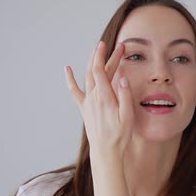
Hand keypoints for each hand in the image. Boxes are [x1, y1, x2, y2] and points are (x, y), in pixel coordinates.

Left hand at [64, 41, 134, 159]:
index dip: (108, 56)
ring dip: (91, 62)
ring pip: (87, 77)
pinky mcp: (84, 108)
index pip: (103, 70)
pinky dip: (70, 79)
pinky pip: (75, 91)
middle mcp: (93, 97)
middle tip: (109, 45)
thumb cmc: (120, 135)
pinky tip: (67, 69)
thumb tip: (122, 77)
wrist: (105, 151)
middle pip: (95, 70)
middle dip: (102, 55)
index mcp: (105, 97)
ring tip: (96, 51)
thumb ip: (125, 95)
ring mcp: (87, 102)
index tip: (115, 46)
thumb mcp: (128, 116)